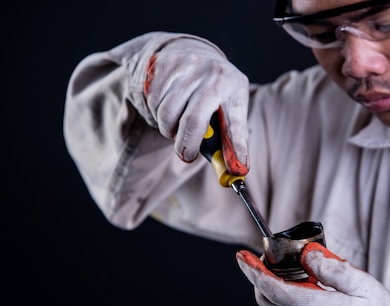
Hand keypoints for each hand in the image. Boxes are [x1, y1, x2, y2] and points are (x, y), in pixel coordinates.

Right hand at [144, 37, 248, 174]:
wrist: (193, 51)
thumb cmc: (216, 90)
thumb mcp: (230, 107)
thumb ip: (232, 138)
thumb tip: (236, 171)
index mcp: (233, 86)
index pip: (235, 124)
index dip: (236, 148)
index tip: (236, 170)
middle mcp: (211, 74)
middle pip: (193, 123)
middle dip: (187, 146)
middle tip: (186, 154)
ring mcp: (184, 67)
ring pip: (167, 116)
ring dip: (169, 128)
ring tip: (178, 122)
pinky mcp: (161, 65)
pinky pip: (152, 104)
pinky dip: (156, 113)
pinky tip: (167, 105)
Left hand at [236, 242, 389, 305]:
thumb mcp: (364, 286)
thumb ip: (333, 269)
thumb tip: (308, 254)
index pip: (272, 289)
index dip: (252, 271)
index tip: (241, 255)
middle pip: (267, 298)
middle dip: (258, 274)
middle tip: (264, 254)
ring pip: (279, 305)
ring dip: (276, 283)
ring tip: (289, 262)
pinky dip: (289, 294)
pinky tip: (307, 282)